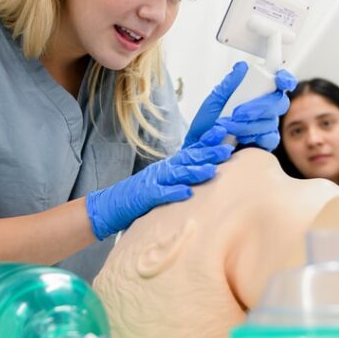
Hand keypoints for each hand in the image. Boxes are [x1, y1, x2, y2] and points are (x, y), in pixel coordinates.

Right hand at [86, 126, 231, 240]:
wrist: (111, 205)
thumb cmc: (141, 194)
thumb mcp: (164, 180)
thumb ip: (182, 175)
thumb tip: (207, 168)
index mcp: (169, 165)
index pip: (191, 150)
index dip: (207, 141)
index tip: (223, 132)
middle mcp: (163, 170)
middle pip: (188, 158)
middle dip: (208, 153)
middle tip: (227, 150)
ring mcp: (153, 181)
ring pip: (177, 174)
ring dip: (194, 171)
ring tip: (212, 170)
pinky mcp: (144, 197)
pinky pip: (160, 194)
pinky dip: (173, 193)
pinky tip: (186, 194)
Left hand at [183, 62, 296, 151]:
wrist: (200, 148)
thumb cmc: (208, 124)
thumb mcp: (214, 101)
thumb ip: (228, 85)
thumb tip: (241, 68)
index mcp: (256, 94)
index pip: (277, 83)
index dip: (284, 79)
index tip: (280, 80)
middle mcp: (264, 109)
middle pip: (279, 103)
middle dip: (258, 107)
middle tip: (237, 113)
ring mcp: (266, 126)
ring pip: (271, 122)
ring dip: (248, 125)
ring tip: (228, 126)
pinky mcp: (264, 143)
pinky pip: (270, 139)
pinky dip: (254, 137)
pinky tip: (240, 138)